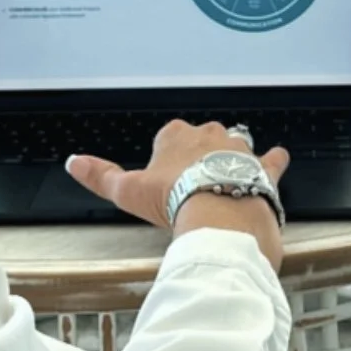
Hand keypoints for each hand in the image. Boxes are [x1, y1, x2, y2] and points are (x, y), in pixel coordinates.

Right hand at [68, 121, 289, 266]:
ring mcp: (239, 149)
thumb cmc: (175, 201)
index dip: (166, 155)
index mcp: (176, 136)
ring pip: (235, 145)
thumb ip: (101, 175)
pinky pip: (272, 158)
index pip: (168, 136)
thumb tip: (75, 163)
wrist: (218, 215)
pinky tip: (275, 160)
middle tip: (192, 180)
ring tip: (224, 176)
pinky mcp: (263, 168)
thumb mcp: (127, 190)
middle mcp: (209, 135)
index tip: (164, 174)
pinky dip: (273, 160)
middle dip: (198, 154)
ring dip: (231, 157)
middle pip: (202, 138)